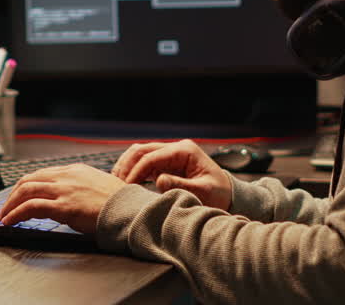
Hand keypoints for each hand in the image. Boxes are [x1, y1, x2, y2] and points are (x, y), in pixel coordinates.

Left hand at [0, 164, 127, 233]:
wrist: (130, 210)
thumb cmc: (121, 202)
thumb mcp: (99, 186)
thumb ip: (83, 188)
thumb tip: (74, 198)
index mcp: (75, 170)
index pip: (42, 174)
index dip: (27, 186)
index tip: (19, 196)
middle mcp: (67, 176)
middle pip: (29, 180)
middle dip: (13, 194)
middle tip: (6, 207)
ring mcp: (64, 190)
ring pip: (26, 190)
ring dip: (10, 204)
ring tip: (4, 216)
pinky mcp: (63, 206)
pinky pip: (31, 207)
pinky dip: (16, 214)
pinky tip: (10, 221)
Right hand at [111, 139, 232, 210]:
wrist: (228, 195)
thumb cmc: (219, 194)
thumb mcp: (204, 192)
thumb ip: (181, 185)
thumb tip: (159, 180)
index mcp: (185, 150)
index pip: (152, 155)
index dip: (137, 170)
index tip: (127, 186)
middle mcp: (175, 148)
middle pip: (142, 149)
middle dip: (127, 166)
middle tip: (117, 185)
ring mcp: (169, 155)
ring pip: (139, 153)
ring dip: (127, 166)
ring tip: (117, 183)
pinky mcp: (165, 164)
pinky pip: (144, 163)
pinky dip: (132, 171)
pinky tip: (124, 183)